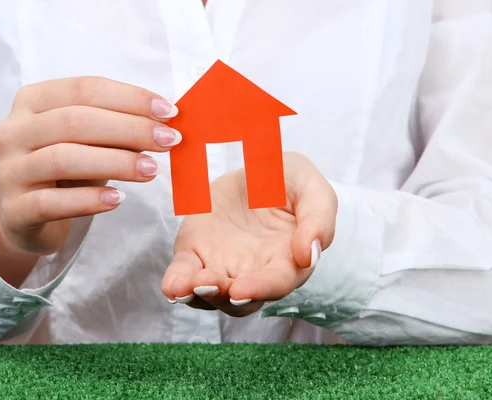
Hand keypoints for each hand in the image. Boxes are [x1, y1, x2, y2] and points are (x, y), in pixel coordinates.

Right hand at [0, 77, 180, 274]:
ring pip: (63, 159)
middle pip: (75, 121)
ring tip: (151, 170)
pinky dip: (88, 200)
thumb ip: (117, 127)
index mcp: (31, 101)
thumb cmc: (65, 169)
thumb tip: (165, 122)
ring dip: (116, 163)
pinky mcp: (14, 210)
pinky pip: (52, 203)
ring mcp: (9, 171)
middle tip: (169, 141)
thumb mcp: (87, 141)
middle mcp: (13, 131)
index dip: (129, 98)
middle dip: (130, 129)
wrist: (25, 216)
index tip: (169, 112)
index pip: (84, 89)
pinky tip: (118, 200)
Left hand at [162, 152, 336, 316]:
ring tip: (189, 285)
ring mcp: (222, 265)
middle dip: (223, 296)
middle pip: (240, 299)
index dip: (261, 288)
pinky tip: (173, 285)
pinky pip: (184, 275)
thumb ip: (318, 219)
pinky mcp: (195, 253)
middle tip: (210, 284)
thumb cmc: (290, 182)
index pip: (277, 282)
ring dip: (198, 295)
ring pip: (210, 294)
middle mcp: (254, 272)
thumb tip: (309, 254)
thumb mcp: (312, 189)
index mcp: (286, 260)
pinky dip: (177, 284)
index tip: (242, 289)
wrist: (255, 168)